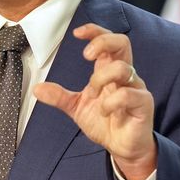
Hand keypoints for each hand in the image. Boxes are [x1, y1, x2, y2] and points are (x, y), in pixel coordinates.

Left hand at [34, 23, 155, 179]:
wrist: (122, 148)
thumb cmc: (105, 123)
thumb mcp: (77, 108)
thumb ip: (59, 97)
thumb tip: (36, 89)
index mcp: (109, 70)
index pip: (108, 41)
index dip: (95, 31)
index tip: (77, 33)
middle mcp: (125, 75)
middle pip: (122, 43)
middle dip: (103, 42)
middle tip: (85, 55)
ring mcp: (136, 88)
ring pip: (123, 68)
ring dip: (101, 78)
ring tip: (93, 94)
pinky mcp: (143, 104)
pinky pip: (129, 94)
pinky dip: (111, 102)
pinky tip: (104, 112)